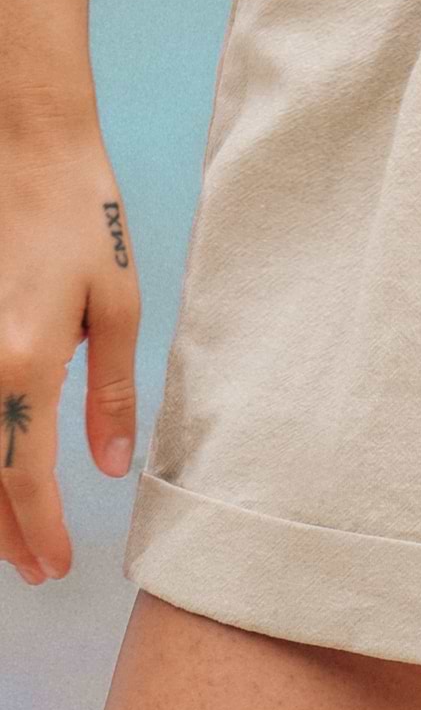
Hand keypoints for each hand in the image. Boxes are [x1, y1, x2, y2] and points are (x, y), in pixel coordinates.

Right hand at [0, 107, 139, 584]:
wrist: (23, 144)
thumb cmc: (80, 214)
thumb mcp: (119, 302)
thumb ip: (110, 393)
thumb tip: (109, 467)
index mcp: (27, 363)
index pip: (24, 478)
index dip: (38, 531)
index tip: (55, 566)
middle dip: (2, 531)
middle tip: (31, 566)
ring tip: (6, 532)